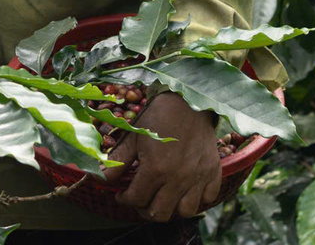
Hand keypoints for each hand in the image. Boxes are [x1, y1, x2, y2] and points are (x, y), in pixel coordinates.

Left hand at [107, 90, 220, 221]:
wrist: (188, 99)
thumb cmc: (158, 115)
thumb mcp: (133, 135)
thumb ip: (117, 160)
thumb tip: (101, 178)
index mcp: (156, 169)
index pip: (137, 199)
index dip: (125, 200)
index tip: (122, 194)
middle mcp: (179, 178)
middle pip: (160, 214)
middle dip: (145, 210)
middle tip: (140, 200)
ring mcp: (198, 177)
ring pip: (185, 212)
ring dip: (172, 208)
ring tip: (163, 197)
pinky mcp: (213, 171)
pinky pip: (208, 198)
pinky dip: (198, 198)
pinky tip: (186, 189)